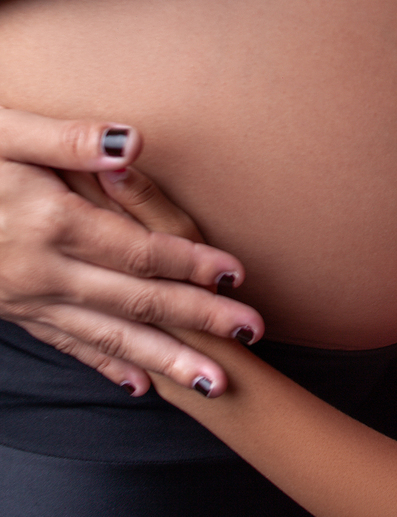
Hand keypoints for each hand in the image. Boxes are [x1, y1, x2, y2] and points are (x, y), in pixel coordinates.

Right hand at [0, 106, 263, 396]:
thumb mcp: (1, 132)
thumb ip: (68, 140)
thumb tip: (133, 141)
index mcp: (49, 223)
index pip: (138, 251)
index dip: (191, 264)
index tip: (236, 276)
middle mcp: (42, 271)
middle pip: (135, 303)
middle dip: (196, 323)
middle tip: (251, 338)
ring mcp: (24, 299)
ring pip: (106, 337)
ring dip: (163, 361)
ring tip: (212, 383)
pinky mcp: (10, 311)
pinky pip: (64, 344)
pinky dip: (103, 365)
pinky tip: (136, 385)